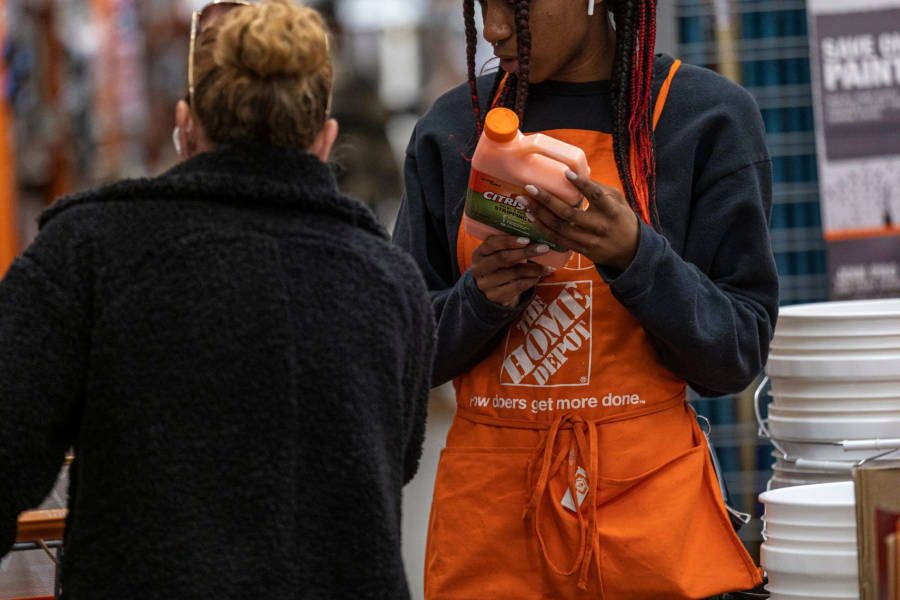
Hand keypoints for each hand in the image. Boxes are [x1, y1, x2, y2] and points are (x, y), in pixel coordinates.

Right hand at [470, 235, 553, 306]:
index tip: (527, 239)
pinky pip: (516, 287)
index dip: (509, 241)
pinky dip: (530, 281)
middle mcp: (478, 268)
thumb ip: (511, 246)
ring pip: (513, 274)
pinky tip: (538, 277)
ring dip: (533, 269)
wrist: (492, 291)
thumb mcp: (501, 254)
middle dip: (526, 252)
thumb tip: (537, 237)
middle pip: (503, 258)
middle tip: (544, 249)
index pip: (492, 243)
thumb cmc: (501, 267)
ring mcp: (485, 284)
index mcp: (479, 253)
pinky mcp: (494, 296)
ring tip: (547, 267)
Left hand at [519, 171, 639, 271]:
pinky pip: (558, 240)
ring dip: (539, 215)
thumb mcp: (618, 200)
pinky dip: (543, 229)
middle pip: (569, 214)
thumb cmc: (621, 219)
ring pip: (560, 228)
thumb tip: (574, 175)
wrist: (630, 251)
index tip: (566, 173)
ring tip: (524, 202)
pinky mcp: (581, 250)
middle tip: (530, 188)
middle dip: (546, 200)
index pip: (596, 195)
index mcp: (611, 210)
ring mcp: (589, 240)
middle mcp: (599, 226)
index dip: (581, 184)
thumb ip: (599, 188)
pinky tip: (532, 218)